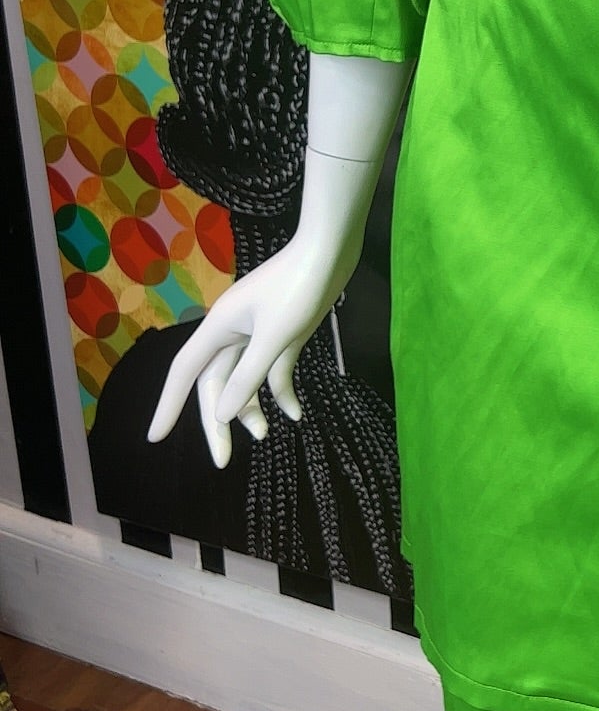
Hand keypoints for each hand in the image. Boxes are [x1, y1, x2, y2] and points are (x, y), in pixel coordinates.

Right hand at [147, 227, 359, 468]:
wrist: (331, 250)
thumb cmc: (299, 288)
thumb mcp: (275, 338)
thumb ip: (249, 377)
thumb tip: (224, 415)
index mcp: (219, 328)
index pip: (184, 373)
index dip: (167, 405)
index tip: (155, 437)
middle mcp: (232, 332)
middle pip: (215, 384)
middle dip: (218, 421)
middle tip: (223, 460)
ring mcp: (257, 332)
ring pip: (244, 379)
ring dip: (252, 406)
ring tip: (266, 433)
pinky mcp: (282, 332)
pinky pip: (274, 369)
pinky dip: (282, 390)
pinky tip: (295, 413)